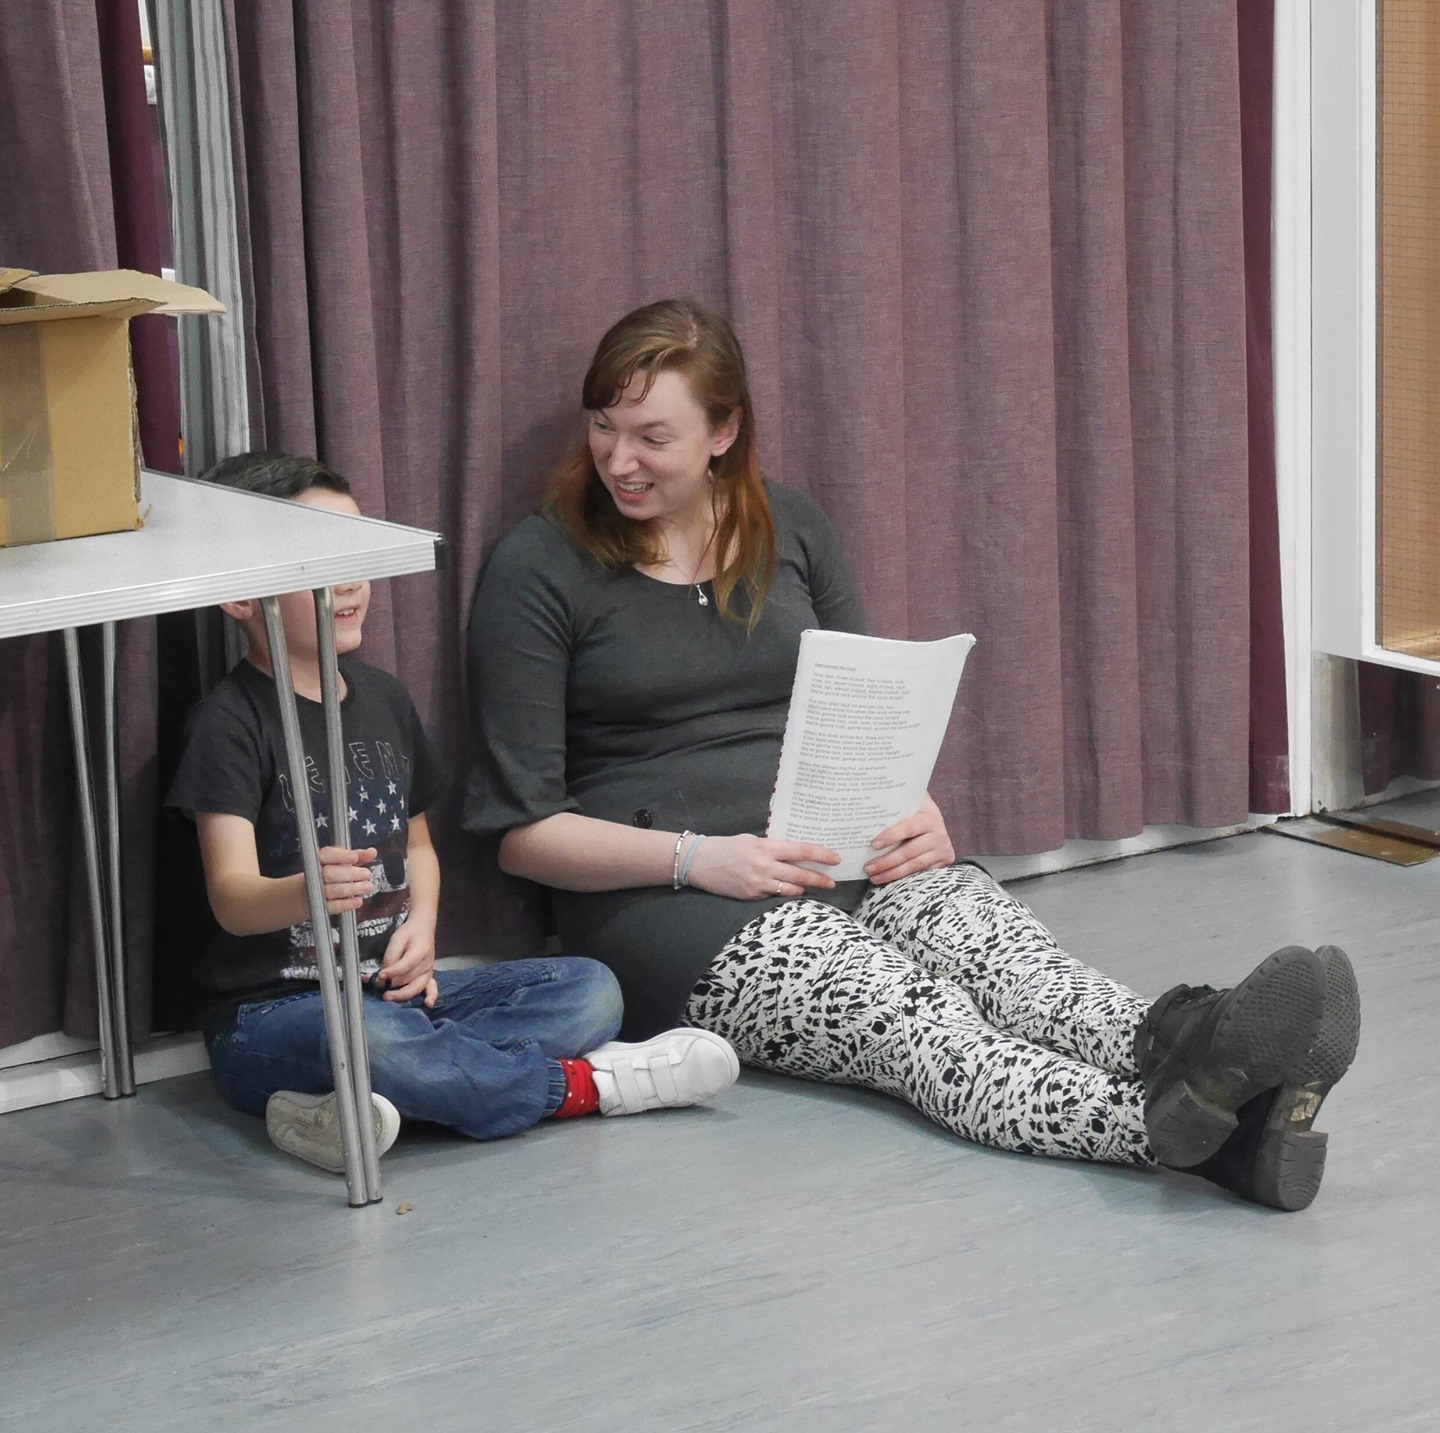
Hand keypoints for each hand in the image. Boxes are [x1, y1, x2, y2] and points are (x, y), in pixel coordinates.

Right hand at [318, 845, 377, 914]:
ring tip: (367, 887)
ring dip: (351, 889)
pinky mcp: (319, 907)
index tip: (354, 857)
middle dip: (350, 874)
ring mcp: (315, 892)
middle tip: (366, 874)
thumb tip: (372, 852)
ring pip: (331, 890)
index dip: (340, 856)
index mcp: (319, 860)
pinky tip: (358, 901)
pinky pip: (332, 907)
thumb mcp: (342, 862)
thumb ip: (357, 856)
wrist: (306, 894)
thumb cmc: (328, 874)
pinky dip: (346, 904)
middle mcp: (315, 875)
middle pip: (329, 874)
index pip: (325, 855)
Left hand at [377, 919, 437, 1005]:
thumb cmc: (409, 933)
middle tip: (381, 990)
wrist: (423, 929)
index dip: (392, 971)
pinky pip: (432, 988)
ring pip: (417, 987)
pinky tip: (427, 1004)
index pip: (405, 965)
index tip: (379, 976)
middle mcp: (427, 963)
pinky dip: (431, 996)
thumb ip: (390, 956)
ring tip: (389, 997)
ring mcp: (429, 971)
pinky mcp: (429, 976)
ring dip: (402, 994)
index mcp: (420, 951)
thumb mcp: (397, 939)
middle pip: (410, 979)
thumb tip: (383, 976)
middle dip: (393, 986)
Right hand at [686, 833, 840, 900]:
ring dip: (803, 889)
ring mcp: (758, 883)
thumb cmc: (726, 847)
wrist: (699, 861)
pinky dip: (783, 894)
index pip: (801, 851)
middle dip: (820, 880)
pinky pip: (774, 896)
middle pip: (801, 875)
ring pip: (790, 890)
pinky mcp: (751, 896)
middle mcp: (764, 866)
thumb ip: (772, 847)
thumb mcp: (752, 840)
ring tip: (809, 888)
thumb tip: (792, 854)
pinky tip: (786, 892)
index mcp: (766, 847)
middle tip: (832, 882)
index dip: (821, 855)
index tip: (835, 858)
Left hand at [863, 793, 954, 883]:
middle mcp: (938, 833)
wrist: (934, 818)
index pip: (908, 828)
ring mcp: (942, 849)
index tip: (873, 844)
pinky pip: (922, 873)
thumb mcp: (907, 804)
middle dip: (886, 862)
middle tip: (868, 868)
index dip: (891, 836)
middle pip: (909, 851)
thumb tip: (865, 811)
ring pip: (914, 865)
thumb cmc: (914, 811)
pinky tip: (889, 880)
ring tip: (874, 877)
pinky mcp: (945, 860)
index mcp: (928, 816)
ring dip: (892, 873)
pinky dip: (904, 879)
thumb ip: (892, 807)